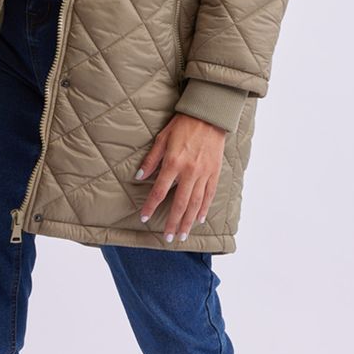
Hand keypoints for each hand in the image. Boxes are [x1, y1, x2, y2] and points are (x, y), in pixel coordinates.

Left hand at [134, 112, 225, 241]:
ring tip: (182, 235)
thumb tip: (139, 176)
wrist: (208, 115)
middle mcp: (189, 171)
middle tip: (167, 238)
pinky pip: (209, 195)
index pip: (160, 191)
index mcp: (173, 163)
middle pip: (180, 204)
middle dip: (172, 222)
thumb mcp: (162, 138)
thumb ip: (151, 159)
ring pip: (195, 204)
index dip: (151, 206)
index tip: (144, 217)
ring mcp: (204, 173)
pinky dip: (204, 209)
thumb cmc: (183, 124)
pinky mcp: (214, 172)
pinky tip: (199, 219)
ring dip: (188, 222)